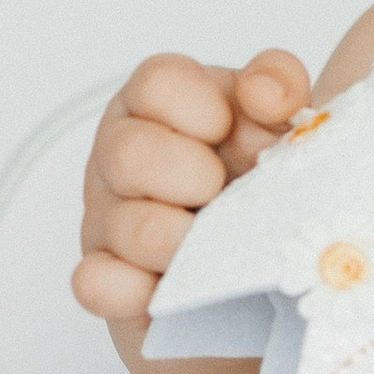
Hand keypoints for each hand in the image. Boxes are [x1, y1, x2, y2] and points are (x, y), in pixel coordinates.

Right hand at [74, 51, 311, 324]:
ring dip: (184, 240)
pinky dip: (133, 290)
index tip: (228, 132)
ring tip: (221, 246)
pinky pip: (96, 283)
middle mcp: (122, 159)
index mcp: (158, 107)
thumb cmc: (255, 175)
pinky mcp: (110, 283)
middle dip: (191, 175)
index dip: (201, 107)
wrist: (258, 258)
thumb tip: (261, 92)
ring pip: (127, 226)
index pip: (157, 83)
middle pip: (129, 153)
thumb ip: (277, 84)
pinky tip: (168, 289)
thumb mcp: (275, 117)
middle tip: (224, 192)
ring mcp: (109, 221)